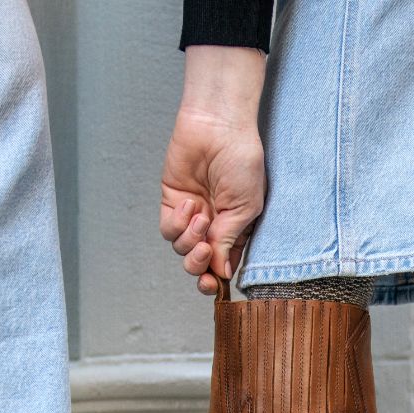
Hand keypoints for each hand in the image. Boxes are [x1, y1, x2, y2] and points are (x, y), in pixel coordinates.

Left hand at [160, 47, 265, 294]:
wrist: (218, 127)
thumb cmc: (241, 161)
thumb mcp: (245, 208)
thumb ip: (229, 242)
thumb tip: (221, 274)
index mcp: (235, 231)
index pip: (222, 266)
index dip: (216, 279)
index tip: (214, 283)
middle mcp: (213, 228)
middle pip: (199, 265)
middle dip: (198, 265)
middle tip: (204, 250)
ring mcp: (192, 218)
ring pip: (182, 250)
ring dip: (190, 239)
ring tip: (202, 216)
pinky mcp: (172, 205)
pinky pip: (168, 230)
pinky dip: (177, 224)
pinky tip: (190, 205)